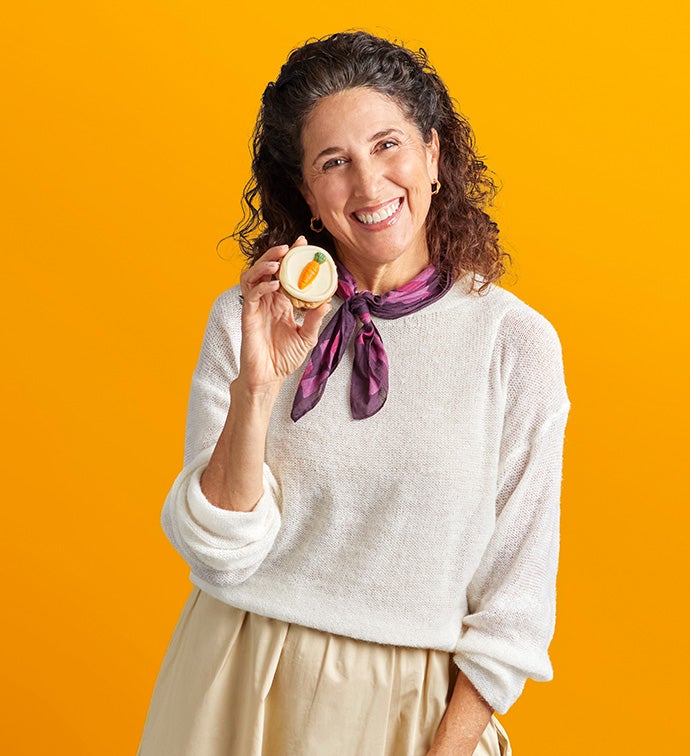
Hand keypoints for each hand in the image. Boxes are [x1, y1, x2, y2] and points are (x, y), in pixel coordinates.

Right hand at [237, 236, 331, 393]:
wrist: (269, 377)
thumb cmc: (285, 358)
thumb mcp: (307, 337)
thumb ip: (315, 320)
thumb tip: (327, 302)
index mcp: (282, 302)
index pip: (285, 273)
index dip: (291, 258)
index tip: (303, 244)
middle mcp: (268, 301)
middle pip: (267, 269)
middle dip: (276, 254)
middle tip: (289, 247)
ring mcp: (256, 307)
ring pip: (253, 276)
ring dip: (264, 265)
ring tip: (278, 261)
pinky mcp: (248, 316)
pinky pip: (251, 295)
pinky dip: (262, 287)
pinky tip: (273, 285)